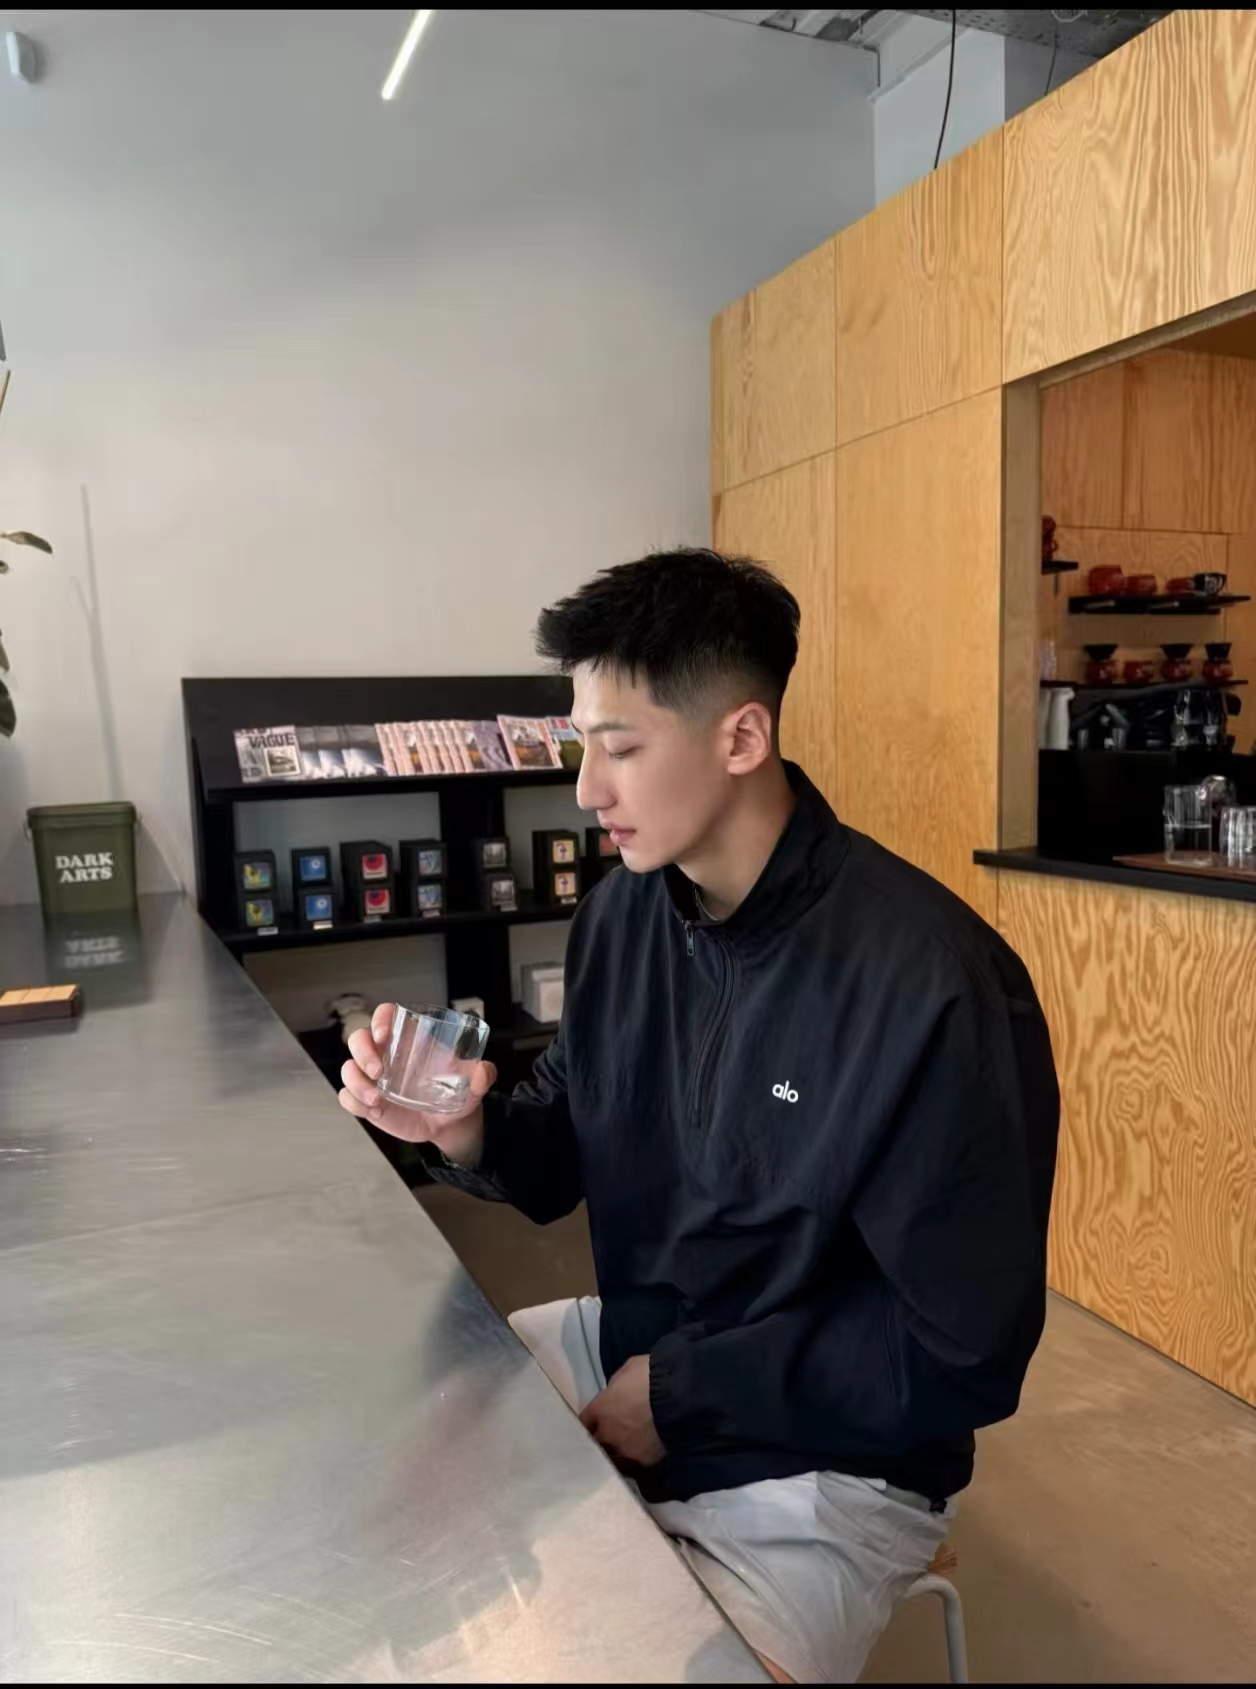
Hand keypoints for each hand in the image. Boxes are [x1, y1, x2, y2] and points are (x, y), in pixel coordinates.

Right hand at [338, 1001, 495, 1167]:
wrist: (449, 1124)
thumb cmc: (457, 1093)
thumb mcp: (473, 1084)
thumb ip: (482, 1076)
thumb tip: (484, 1070)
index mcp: (408, 1040)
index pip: (385, 1016)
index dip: (379, 1019)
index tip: (384, 1034)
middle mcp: (385, 1055)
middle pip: (358, 1040)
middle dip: (362, 1053)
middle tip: (379, 1073)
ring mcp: (372, 1079)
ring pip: (348, 1069)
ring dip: (356, 1083)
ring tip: (377, 1100)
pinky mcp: (367, 1101)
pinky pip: (347, 1097)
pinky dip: (355, 1103)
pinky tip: (376, 1112)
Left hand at [579, 1354, 664, 1469]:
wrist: (681, 1396)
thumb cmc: (653, 1375)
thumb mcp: (628, 1370)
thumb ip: (616, 1388)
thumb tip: (616, 1395)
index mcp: (600, 1409)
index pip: (584, 1423)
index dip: (590, 1423)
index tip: (595, 1423)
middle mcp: (608, 1434)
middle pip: (596, 1446)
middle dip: (601, 1441)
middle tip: (611, 1437)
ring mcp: (626, 1451)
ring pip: (615, 1461)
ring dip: (618, 1455)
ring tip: (629, 1450)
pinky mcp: (645, 1463)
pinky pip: (636, 1466)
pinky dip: (639, 1461)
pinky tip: (646, 1455)